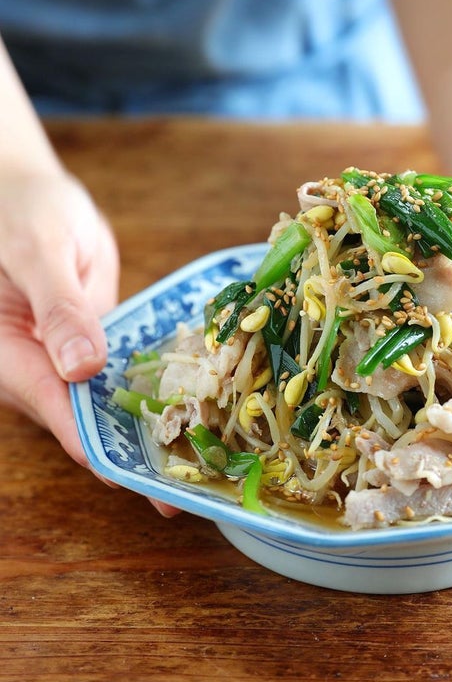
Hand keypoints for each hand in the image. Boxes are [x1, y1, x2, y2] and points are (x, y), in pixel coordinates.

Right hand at [0, 171, 180, 516]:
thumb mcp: (38, 252)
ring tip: (201, 464)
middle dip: (136, 456)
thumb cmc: (20, 211)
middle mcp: (39, 368)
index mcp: (9, 356)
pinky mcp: (96, 343)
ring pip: (111, 406)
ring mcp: (69, 358)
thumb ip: (58, 309)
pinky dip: (154, 392)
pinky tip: (194, 410)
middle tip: (188, 490)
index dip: (103, 451)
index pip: (61, 414)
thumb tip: (81, 367)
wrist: (27, 191)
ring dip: (151, 432)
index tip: (141, 481)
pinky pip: (125, 374)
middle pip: (89, 423)